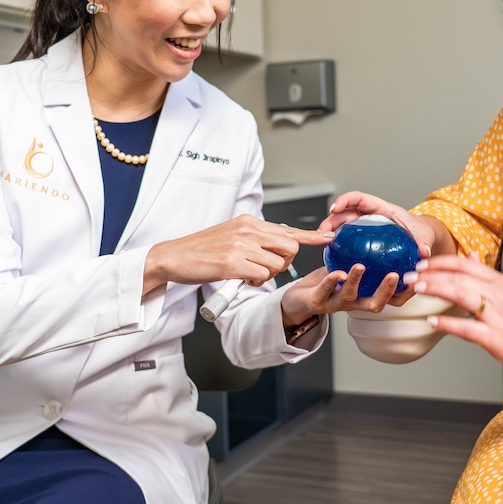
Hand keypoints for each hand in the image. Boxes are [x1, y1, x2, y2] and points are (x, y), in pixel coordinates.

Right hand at [144, 214, 332, 292]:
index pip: (286, 229)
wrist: (174, 257)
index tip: (328, 237)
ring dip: (266, 275)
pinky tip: (241, 278)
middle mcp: (246, 229)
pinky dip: (255, 281)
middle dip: (285, 262)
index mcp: (248, 221)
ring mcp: (240, 245)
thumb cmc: (202, 250)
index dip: (310, 235)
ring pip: (277, 265)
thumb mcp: (231, 235)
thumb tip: (278, 244)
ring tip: (247, 273)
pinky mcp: (232, 263)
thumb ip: (254, 238)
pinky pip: (261, 276)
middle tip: (267, 268)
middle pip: (289, 247)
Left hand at [280, 264, 416, 326]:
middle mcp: (354, 304)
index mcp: (365, 296)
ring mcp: (336, 304)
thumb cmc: (327, 281)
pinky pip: (325, 290)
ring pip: (350, 297)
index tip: (418, 278)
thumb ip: (369, 257)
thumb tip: (389, 236)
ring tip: (360, 267)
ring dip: (356, 281)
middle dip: (387, 291)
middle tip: (397, 276)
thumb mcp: (350, 266)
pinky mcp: (317, 302)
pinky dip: (332, 280)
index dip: (406, 292)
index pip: (391, 299)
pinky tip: (337, 271)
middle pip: (376, 304)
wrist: (298, 298)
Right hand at [319, 190, 434, 259]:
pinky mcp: (363, 239)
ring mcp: (364, 227)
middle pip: (346, 212)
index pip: (359, 198)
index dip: (345, 200)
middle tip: (323, 230)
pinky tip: (334, 257)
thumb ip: (422, 242)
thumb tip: (424, 251)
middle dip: (332, 218)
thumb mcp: (422, 235)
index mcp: (380, 208)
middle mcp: (369, 215)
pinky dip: (340, 245)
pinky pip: (349, 239)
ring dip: (331, 231)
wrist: (419, 238)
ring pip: (343, 225)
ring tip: (323, 243)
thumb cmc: (419, 231)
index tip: (335, 208)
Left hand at [403, 252, 502, 375]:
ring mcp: (497, 315)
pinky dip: (448, 323)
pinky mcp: (497, 337)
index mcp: (498, 282)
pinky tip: (433, 321)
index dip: (439, 262)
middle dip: (430, 274)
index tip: (421, 264)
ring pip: (461, 293)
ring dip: (436, 289)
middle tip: (409, 276)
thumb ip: (487, 275)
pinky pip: (468, 327)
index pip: (464, 263)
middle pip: (458, 276)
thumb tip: (470, 256)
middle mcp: (497, 294)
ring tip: (417, 289)